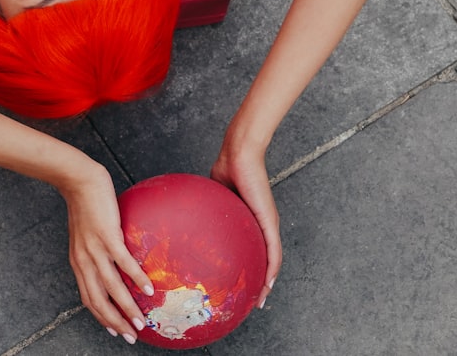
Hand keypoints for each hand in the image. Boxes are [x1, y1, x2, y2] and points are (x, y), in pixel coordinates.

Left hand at [61, 166, 153, 343]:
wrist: (78, 181)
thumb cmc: (85, 204)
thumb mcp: (86, 234)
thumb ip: (96, 249)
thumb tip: (115, 258)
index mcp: (79, 262)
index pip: (89, 298)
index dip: (102, 317)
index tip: (116, 330)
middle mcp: (84, 261)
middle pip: (99, 300)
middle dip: (115, 322)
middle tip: (131, 335)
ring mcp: (95, 250)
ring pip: (111, 287)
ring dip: (127, 308)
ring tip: (141, 321)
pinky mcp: (107, 237)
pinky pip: (124, 263)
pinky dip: (136, 278)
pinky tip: (148, 289)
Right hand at [210, 142, 279, 309]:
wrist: (238, 155)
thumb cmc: (226, 169)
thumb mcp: (213, 197)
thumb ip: (204, 211)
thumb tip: (183, 219)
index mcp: (249, 222)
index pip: (250, 251)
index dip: (246, 269)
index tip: (239, 287)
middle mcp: (262, 226)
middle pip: (265, 262)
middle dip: (259, 283)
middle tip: (251, 301)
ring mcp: (267, 224)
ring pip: (272, 262)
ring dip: (267, 282)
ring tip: (260, 300)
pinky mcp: (269, 222)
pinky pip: (273, 252)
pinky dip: (271, 269)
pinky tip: (267, 284)